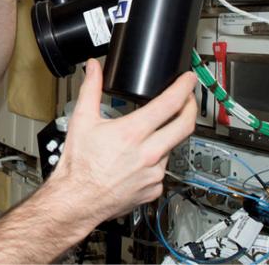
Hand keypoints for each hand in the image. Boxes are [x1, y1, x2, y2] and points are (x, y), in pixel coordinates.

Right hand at [50, 59, 196, 223]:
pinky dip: (156, 160)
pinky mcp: (154, 189)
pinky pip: (162, 170)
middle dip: (191, 107)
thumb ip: (90, 89)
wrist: (77, 200)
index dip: (183, 87)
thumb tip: (93, 68)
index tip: (188, 79)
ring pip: (172, 148)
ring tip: (153, 133)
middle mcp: (148, 154)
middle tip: (189, 99)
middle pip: (185, 125)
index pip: (169, 104)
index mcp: (132, 133)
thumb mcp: (82, 120)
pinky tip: (141, 159)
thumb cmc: (79, 166)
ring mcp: (154, 173)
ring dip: (168, 136)